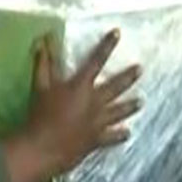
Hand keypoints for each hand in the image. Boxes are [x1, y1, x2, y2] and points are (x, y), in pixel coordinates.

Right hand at [3, 30, 140, 181]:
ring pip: (119, 111)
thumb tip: (44, 41)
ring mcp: (98, 122)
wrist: (44, 148)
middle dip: (128, 77)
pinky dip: (120, 135)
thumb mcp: (40, 87)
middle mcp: (95, 102)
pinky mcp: (96, 140)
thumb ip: (44, 64)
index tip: (117, 33)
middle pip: (116, 86)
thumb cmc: (40, 115)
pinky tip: (127, 133)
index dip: (106, 46)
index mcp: (81, 86)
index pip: (96, 60)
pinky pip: (112, 137)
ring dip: (130, 106)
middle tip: (140, 69)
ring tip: (141, 102)